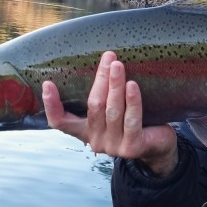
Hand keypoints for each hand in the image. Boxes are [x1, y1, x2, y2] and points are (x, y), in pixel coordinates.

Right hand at [43, 51, 178, 176]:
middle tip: (108, 58)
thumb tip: (103, 61)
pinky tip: (132, 86)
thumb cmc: (132, 121)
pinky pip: (131, 120)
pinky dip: (132, 102)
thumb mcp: (112, 110)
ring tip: (118, 66)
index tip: (47, 83)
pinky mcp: (132, 147)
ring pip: (112, 111)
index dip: (51, 105)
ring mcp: (113, 146)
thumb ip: (103, 95)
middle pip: (93, 106)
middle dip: (100, 79)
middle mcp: (96, 140)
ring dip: (115, 86)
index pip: (60, 121)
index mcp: (85, 131)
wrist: (159, 145)